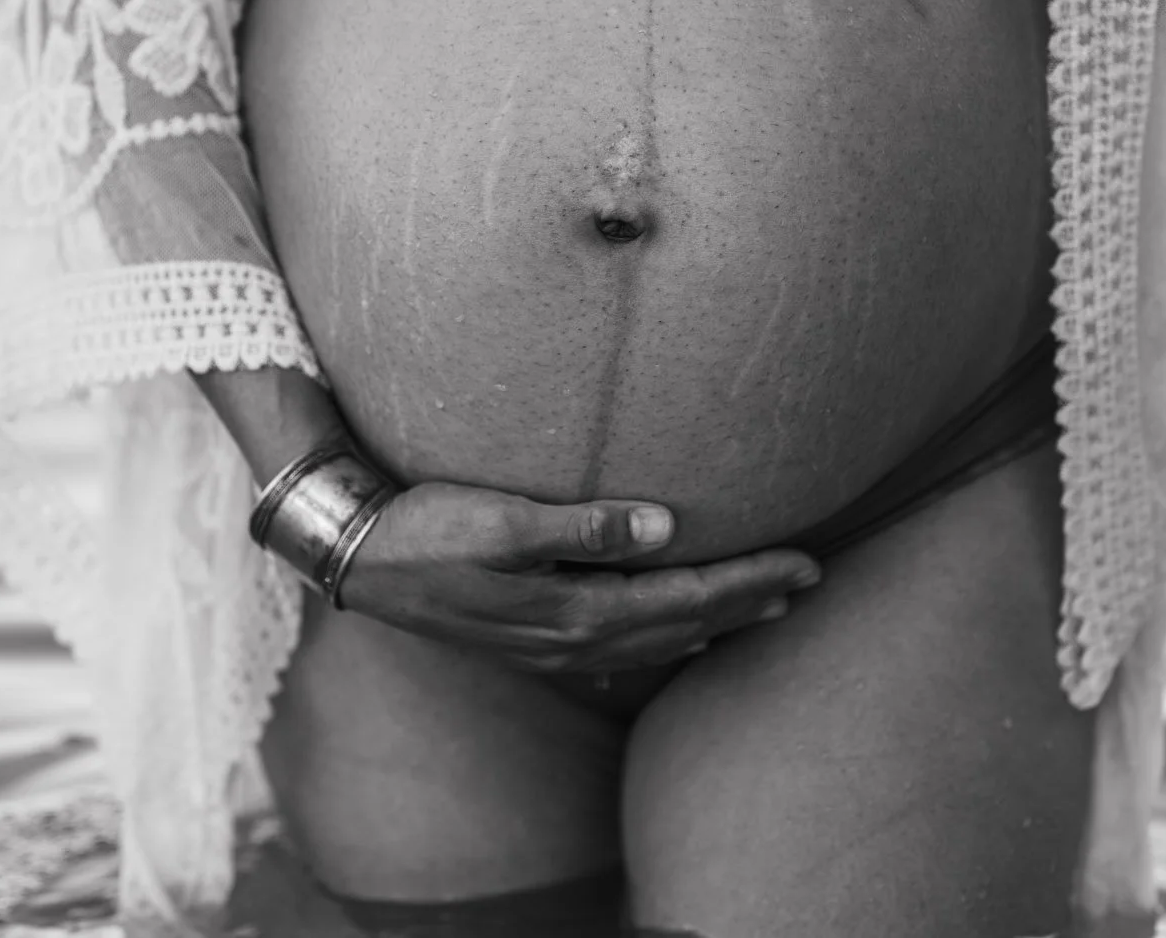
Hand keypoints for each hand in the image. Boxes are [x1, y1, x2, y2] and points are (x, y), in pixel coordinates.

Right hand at [335, 480, 822, 673]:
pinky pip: (619, 648)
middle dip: (748, 603)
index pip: (686, 599)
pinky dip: (663, 640)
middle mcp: (570, 640)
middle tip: (810, 581)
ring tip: (764, 608)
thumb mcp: (502, 517)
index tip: (804, 561)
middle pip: (683, 626)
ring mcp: (549, 647)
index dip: (748, 581)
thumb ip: (584, 526)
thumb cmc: (425, 526)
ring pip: (654, 642)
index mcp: (573, 610)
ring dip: (714, 624)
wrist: (355, 558)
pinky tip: (677, 636)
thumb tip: (664, 526)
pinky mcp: (530, 639)